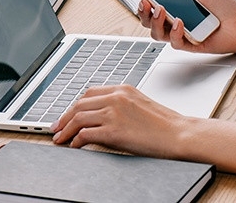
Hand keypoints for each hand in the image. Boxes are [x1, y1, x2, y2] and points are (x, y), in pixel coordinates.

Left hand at [51, 84, 235, 176]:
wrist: (179, 134)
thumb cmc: (165, 124)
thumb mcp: (140, 105)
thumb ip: (121, 105)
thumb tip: (102, 117)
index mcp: (123, 89)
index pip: (89, 93)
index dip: (74, 105)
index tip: (67, 115)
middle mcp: (116, 98)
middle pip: (79, 104)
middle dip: (64, 117)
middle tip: (56, 128)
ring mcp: (114, 113)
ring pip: (78, 118)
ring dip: (65, 130)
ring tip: (60, 139)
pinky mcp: (113, 130)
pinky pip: (85, 134)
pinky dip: (76, 140)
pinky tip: (75, 146)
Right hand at [138, 0, 235, 53]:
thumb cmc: (225, 7)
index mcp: (175, 6)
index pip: (152, 2)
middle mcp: (174, 20)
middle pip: (148, 20)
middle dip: (142, 11)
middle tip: (144, 1)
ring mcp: (180, 34)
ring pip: (156, 33)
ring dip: (156, 22)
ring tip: (161, 9)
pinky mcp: (188, 45)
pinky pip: (174, 42)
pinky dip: (175, 32)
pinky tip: (179, 22)